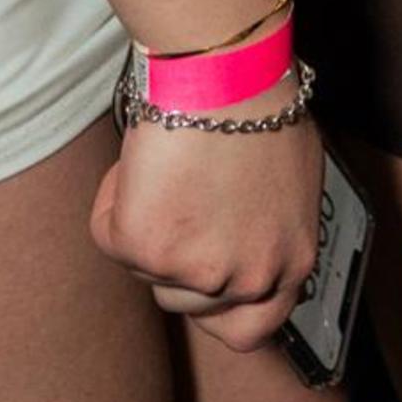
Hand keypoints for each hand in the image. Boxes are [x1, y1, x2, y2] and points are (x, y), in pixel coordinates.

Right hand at [91, 96, 324, 352]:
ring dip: (147, 227)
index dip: (221, 308)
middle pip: (188, 302)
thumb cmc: (259, 103)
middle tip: (178, 202)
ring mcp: (198, 270)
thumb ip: (271, 227)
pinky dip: (114, 198)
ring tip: (167, 167)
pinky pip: (109, 235)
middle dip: (176, 256)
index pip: (254, 329)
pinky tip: (142, 160)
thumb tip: (248, 235)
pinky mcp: (148, 250)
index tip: (203, 282)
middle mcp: (249, 278)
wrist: (225, 72)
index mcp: (291, 262)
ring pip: (147, 272)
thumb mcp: (292, 180)